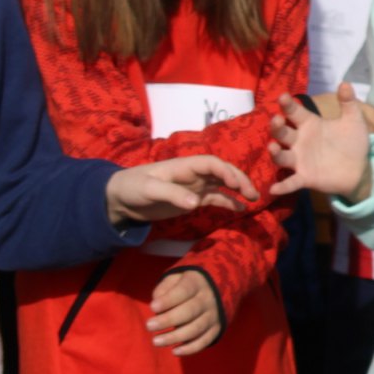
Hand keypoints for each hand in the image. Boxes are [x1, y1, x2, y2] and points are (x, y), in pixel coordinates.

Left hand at [106, 155, 259, 224]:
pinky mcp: (193, 200)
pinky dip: (229, 202)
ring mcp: (195, 187)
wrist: (120, 199)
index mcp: (184, 166)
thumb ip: (172, 194)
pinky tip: (241, 209)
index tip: (236, 184)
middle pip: (222, 172)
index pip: (211, 163)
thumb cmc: (133, 187)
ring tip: (253, 199)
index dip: (225, 171)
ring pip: (223, 184)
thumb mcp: (149, 190)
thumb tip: (196, 203)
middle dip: (239, 179)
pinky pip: (216, 199)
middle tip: (253, 193)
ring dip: (238, 189)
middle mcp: (194, 174)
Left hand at [148, 268, 222, 354]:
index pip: (184, 291)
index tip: (153, 307)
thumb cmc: (186, 286)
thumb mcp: (176, 279)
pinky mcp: (216, 329)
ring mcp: (214, 315)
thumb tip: (156, 306)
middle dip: (168, 320)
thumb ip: (164, 289)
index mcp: (197, 283)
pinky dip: (190, 349)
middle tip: (149, 326)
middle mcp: (208, 299)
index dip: (168, 300)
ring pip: (196, 328)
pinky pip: (205, 341)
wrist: (217, 290)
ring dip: (175, 337)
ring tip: (156, 341)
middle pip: (189, 311)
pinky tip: (174, 351)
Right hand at [269, 83, 373, 199]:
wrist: (360, 168)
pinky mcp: (305, 177)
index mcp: (310, 124)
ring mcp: (300, 160)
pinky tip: (274, 189)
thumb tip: (345, 83)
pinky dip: (283, 186)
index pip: (295, 112)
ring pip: (282, 156)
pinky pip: (291, 182)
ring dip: (275, 152)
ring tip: (272, 147)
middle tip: (276, 120)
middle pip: (283, 132)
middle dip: (277, 126)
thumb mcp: (353, 121)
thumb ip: (348, 103)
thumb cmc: (352, 142)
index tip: (283, 96)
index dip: (288, 105)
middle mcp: (300, 141)